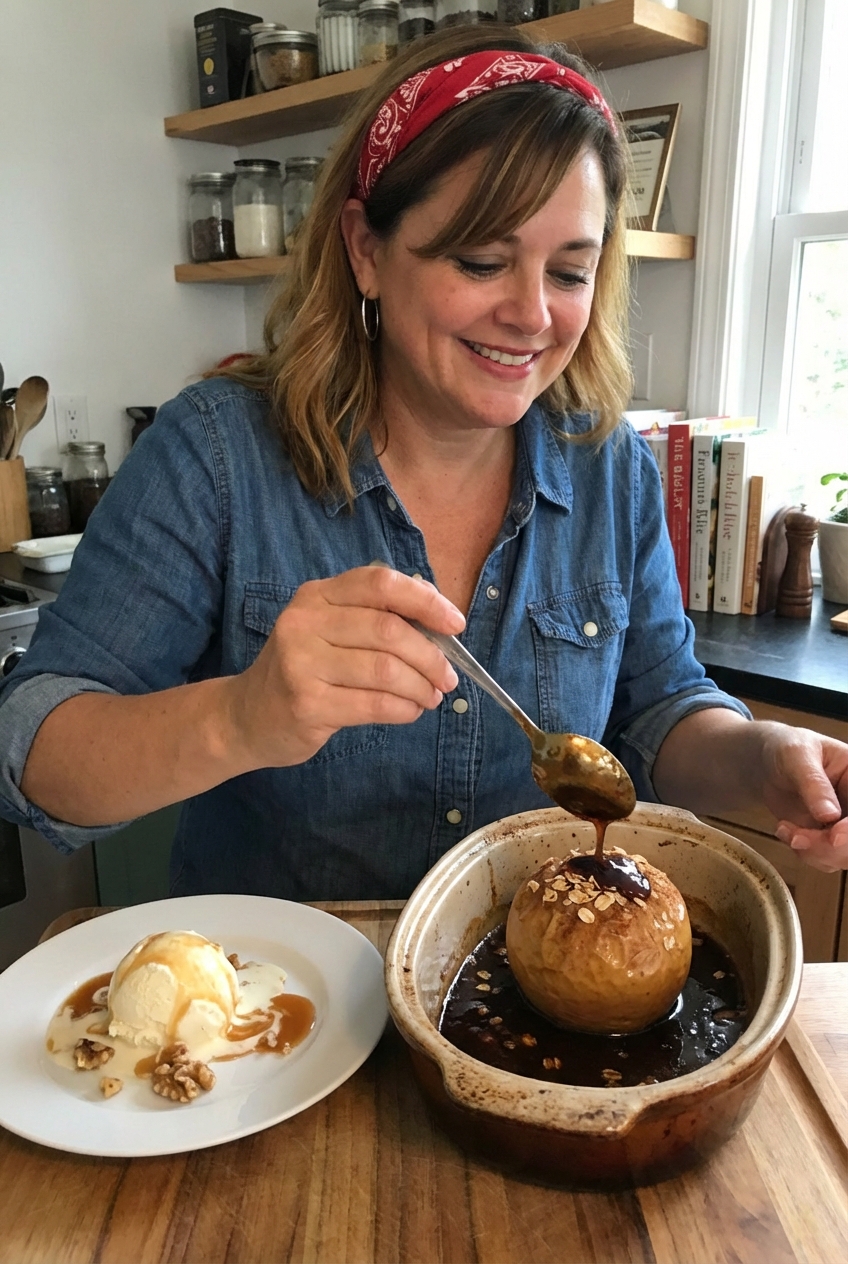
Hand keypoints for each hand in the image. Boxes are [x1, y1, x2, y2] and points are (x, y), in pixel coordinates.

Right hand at [228, 565, 464, 768]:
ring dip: (421, 687)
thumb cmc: (303, 670)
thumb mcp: (328, 630)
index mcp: (316, 596)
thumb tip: (440, 623)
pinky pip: (374, 704)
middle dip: (431, 656)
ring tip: (431, 697)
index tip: (455, 623)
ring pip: (385, 670)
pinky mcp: (307, 704)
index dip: (425, 601)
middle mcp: (304, 623)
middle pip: (388, 630)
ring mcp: (301, 663)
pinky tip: (410, 711)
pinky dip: (404, 709)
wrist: (247, 715)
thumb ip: (375, 618)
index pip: (380, 583)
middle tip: (448, 677)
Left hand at [759, 725, 847, 871]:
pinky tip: (785, 832)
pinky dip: (804, 853)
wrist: (768, 765)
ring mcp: (846, 824)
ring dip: (814, 852)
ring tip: (785, 830)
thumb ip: (813, 783)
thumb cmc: (787, 750)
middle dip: (831, 847)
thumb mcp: (797, 756)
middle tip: (797, 839)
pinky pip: (827, 859)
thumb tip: (829, 815)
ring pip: (845, 856)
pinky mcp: (830, 838)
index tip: (835, 836)